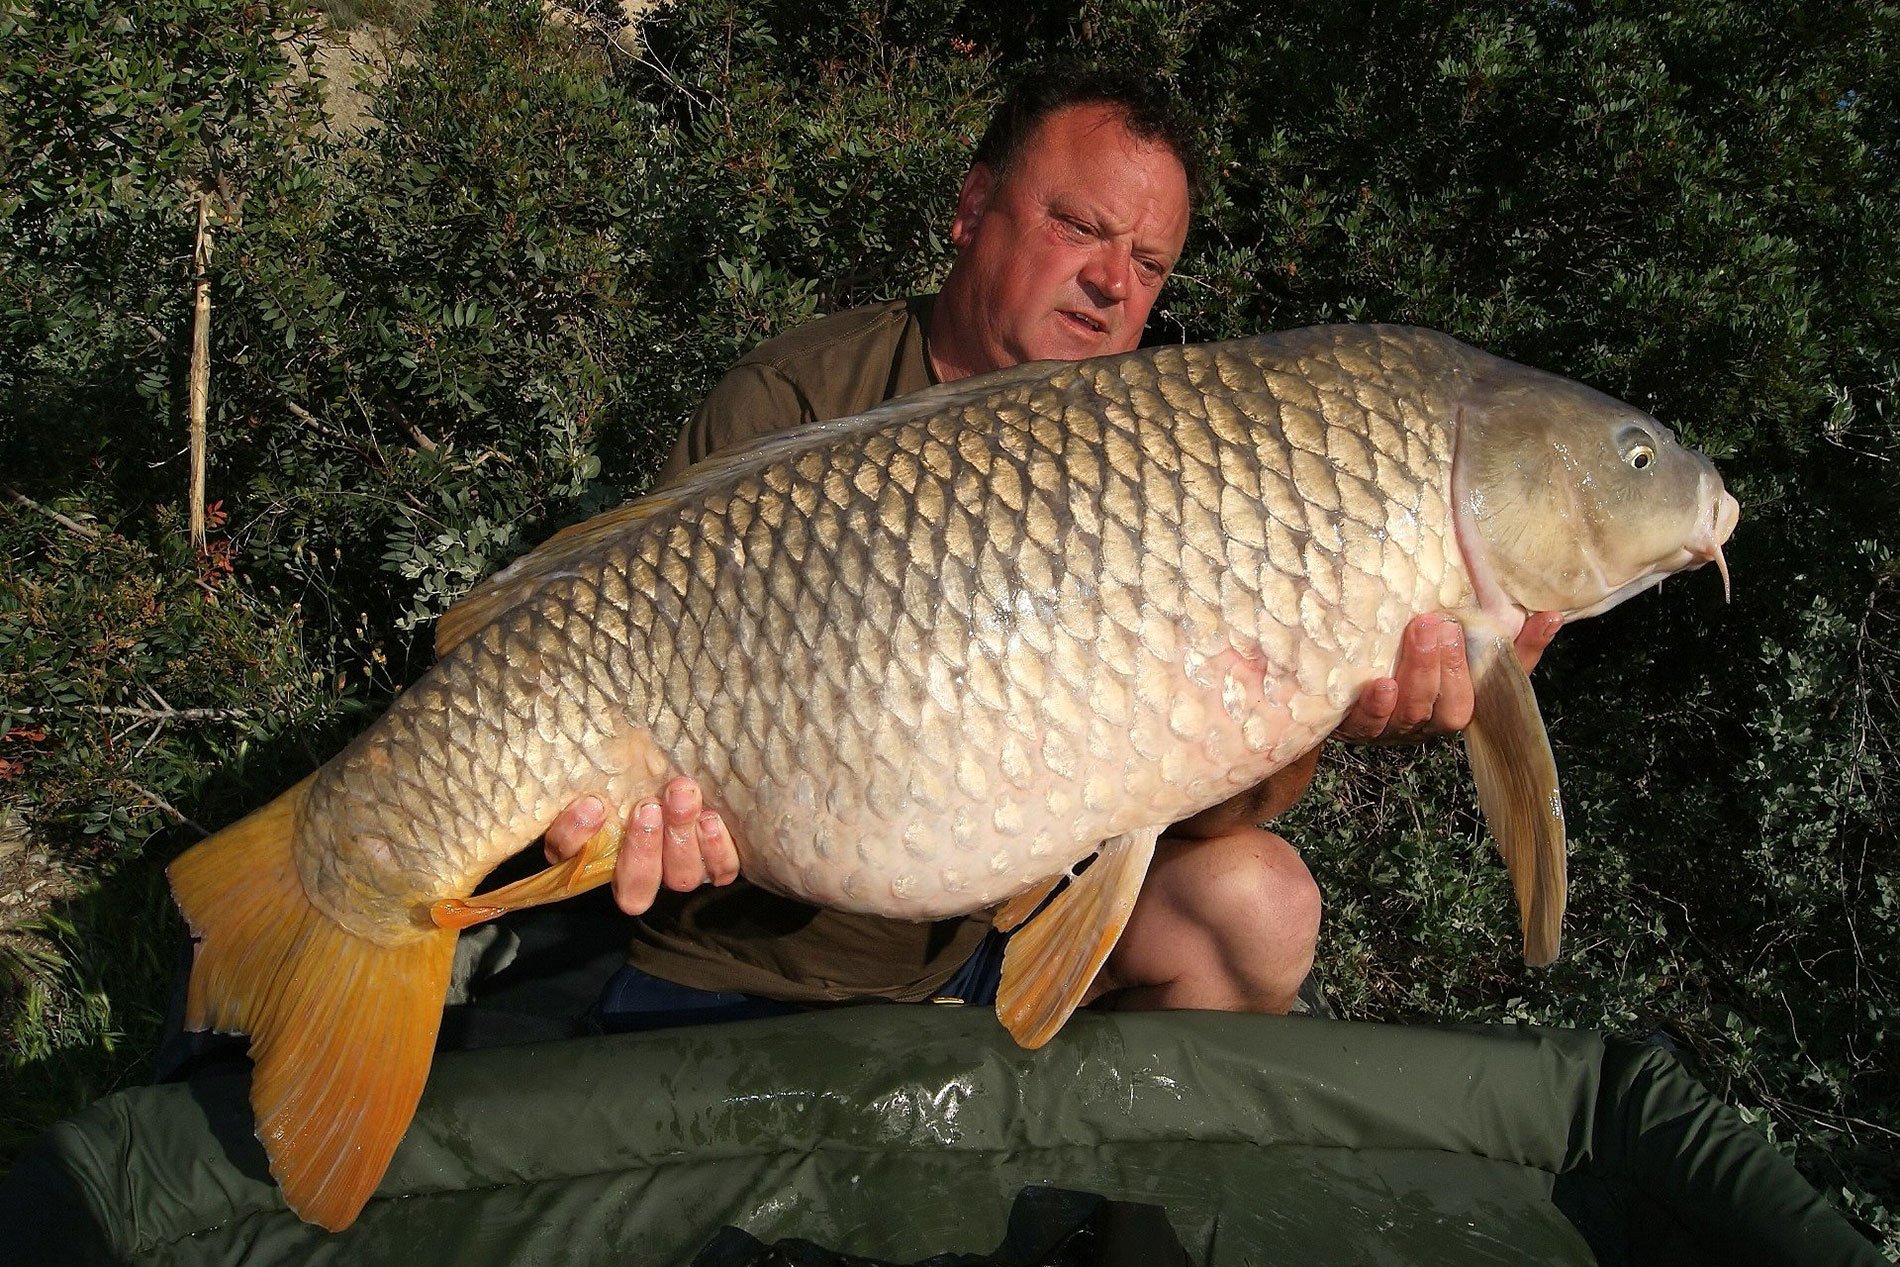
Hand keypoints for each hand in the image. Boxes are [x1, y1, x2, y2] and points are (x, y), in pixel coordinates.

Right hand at [543, 777, 740, 915]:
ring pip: (680, 877)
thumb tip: (575, 759)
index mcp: (596, 851)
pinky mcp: (716, 865)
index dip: (576, 837)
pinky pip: (721, 871)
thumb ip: (590, 766)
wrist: (690, 766)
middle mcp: (639, 872)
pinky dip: (716, 848)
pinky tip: (710, 820)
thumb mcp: (613, 761)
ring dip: (680, 838)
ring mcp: (679, 871)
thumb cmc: (641, 763)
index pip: (571, 856)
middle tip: (648, 807)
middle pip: (635, 885)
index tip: (592, 805)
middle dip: (642, 847)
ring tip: (682, 796)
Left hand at [1333, 611, 1561, 743]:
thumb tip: (1552, 616)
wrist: (1338, 684)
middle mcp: (1425, 723)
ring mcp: (1390, 727)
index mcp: (1454, 707)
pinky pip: (1367, 723)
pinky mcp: (1354, 725)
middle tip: (1441, 626)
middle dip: (1449, 668)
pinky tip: (1381, 685)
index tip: (1479, 630)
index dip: (1487, 670)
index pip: (1484, 696)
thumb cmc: (1410, 666)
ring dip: (1418, 673)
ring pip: (1411, 712)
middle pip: (1448, 710)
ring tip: (1419, 631)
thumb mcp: (1459, 652)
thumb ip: (1509, 643)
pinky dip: (1376, 705)